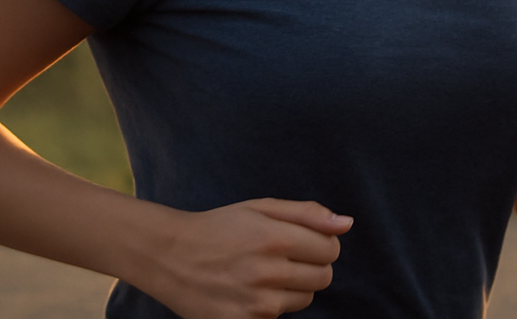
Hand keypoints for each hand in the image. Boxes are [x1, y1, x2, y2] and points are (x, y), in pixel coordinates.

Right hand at [135, 198, 351, 318]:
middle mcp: (269, 272)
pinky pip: (280, 315)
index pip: (331, 248)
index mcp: (275, 237)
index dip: (320, 242)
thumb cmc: (220, 226)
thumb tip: (347, 224)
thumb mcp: (261, 207)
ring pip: (306, 299)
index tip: (301, 239)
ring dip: (294, 286)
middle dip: (312, 265)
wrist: (169, 256)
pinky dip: (273, 303)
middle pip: (324, 277)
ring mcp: (257, 303)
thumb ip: (308, 214)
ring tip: (264, 272)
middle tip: (285, 255)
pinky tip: (249, 289)